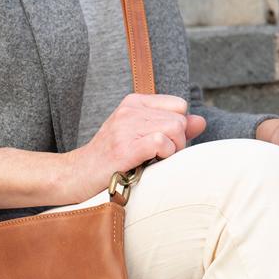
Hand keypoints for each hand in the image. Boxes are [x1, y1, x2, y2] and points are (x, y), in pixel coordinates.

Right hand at [63, 93, 205, 202]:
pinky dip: (163, 156)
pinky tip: (149, 164)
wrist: (76, 176)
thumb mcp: (141, 137)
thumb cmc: (110, 160)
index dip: (179, 127)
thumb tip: (201, 121)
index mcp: (134, 103)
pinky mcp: (124, 148)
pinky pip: (161, 142)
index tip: (164, 143)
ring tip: (154, 161)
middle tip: (159, 157)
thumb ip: (172, 127)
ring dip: (172, 151)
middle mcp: (129, 110)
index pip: (179, 105)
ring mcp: (125, 128)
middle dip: (178, 142)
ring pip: (174, 129)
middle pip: (180, 119)